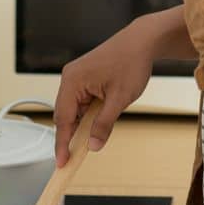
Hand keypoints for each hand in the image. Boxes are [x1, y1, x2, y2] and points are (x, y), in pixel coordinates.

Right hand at [53, 19, 159, 167]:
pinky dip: (88, 113)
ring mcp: (77, 75)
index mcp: (73, 80)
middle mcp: (70, 77)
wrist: (142, 41)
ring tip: (93, 137)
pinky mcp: (85, 76)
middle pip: (65, 114)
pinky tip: (98, 120)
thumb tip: (92, 145)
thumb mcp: (119, 99)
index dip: (62, 143)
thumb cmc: (131, 62)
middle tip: (76, 157)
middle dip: (72, 135)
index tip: (62, 163)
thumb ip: (104, 124)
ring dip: (83, 123)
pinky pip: (81, 100)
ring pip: (74, 109)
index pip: (62, 119)